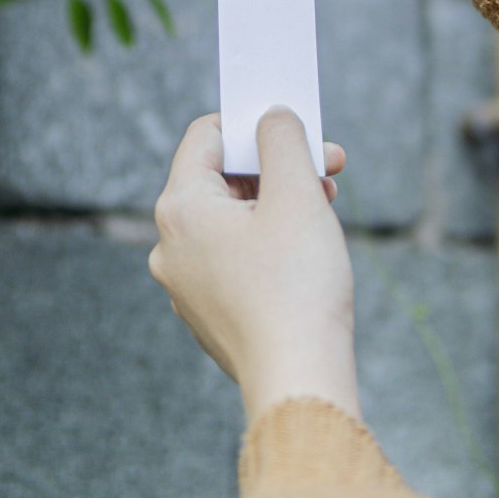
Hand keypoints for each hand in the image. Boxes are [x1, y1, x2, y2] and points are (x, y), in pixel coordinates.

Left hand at [149, 109, 359, 424]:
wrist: (299, 381)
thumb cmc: (297, 285)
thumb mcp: (296, 193)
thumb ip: (281, 139)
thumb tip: (271, 116)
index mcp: (181, 209)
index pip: (207, 136)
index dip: (253, 123)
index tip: (296, 127)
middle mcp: (171, 245)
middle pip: (222, 178)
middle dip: (276, 165)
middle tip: (327, 165)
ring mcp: (186, 284)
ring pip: (231, 218)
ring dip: (278, 201)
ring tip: (325, 203)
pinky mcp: (209, 312)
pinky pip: (234, 256)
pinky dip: (268, 240)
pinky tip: (307, 247)